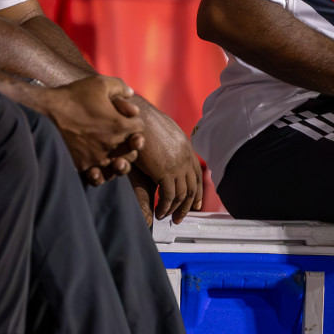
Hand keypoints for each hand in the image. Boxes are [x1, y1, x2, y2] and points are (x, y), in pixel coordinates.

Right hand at [42, 75, 144, 179]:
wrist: (43, 111)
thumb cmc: (72, 96)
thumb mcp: (99, 83)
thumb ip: (119, 86)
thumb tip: (130, 93)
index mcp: (121, 125)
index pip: (139, 128)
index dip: (134, 121)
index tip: (125, 118)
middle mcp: (112, 145)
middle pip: (133, 151)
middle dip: (131, 144)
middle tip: (123, 138)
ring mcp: (98, 158)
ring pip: (119, 168)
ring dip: (120, 162)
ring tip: (115, 157)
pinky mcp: (83, 165)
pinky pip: (98, 177)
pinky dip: (101, 173)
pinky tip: (98, 167)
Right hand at [131, 105, 203, 222]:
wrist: (136, 116)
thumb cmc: (142, 121)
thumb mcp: (160, 132)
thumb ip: (167, 144)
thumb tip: (167, 149)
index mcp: (185, 147)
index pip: (196, 173)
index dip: (197, 190)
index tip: (195, 204)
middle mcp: (185, 156)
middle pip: (193, 186)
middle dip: (189, 204)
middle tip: (181, 217)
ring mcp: (178, 164)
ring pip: (183, 194)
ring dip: (176, 208)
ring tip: (167, 217)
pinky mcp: (166, 171)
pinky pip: (170, 195)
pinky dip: (165, 206)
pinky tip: (159, 212)